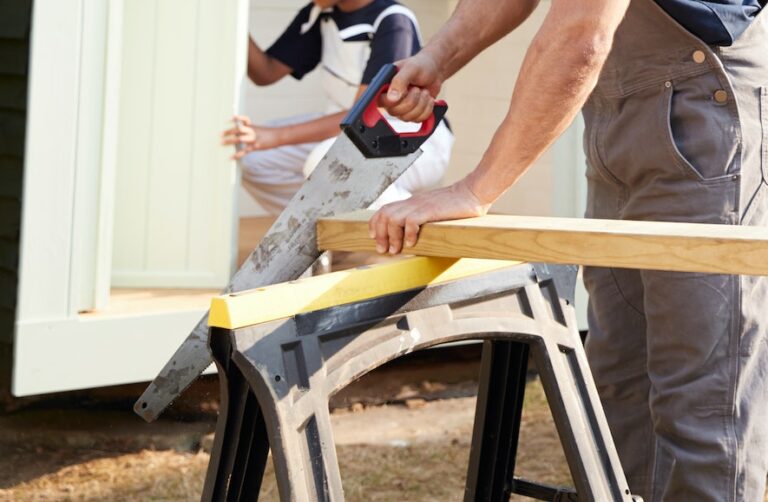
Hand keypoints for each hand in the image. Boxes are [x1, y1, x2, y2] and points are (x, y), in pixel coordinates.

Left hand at [222, 115, 282, 158]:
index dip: (237, 119)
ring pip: (240, 139)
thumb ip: (250, 131)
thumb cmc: (269, 134)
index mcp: (252, 126)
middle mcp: (252, 131)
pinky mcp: (256, 146)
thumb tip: (241, 135)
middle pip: (239, 129)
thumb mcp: (260, 130)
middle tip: (220, 134)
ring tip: (222, 143)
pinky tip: (231, 158)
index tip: (229, 119)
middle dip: (229, 131)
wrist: (279, 136)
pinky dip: (237, 154)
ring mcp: (254, 138)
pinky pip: (245, 151)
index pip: (244, 120)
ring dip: (230, 141)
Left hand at [368, 180, 490, 254]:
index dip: (376, 223)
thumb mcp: (434, 209)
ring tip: (396, 250)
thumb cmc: (458, 204)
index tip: (374, 237)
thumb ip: (423, 217)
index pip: (385, 209)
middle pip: (385, 214)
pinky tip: (412, 243)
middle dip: (380, 234)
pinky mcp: (430, 210)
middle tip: (383, 250)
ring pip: (394, 219)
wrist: (473, 192)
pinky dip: (408, 234)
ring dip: (392, 237)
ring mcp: (421, 205)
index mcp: (413, 202)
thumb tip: (414, 233)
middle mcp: (413, 202)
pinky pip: (411, 221)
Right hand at [379, 52, 442, 122]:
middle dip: (412, 100)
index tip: (404, 93)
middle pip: (395, 112)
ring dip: (421, 104)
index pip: (380, 101)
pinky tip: (428, 99)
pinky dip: (427, 109)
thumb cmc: (420, 66)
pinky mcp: (412, 114)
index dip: (392, 101)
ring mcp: (401, 109)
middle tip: (417, 88)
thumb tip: (391, 98)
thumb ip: (399, 81)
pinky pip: (418, 119)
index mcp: (384, 87)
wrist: (435, 71)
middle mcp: (390, 100)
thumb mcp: (410, 68)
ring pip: (408, 117)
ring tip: (424, 92)